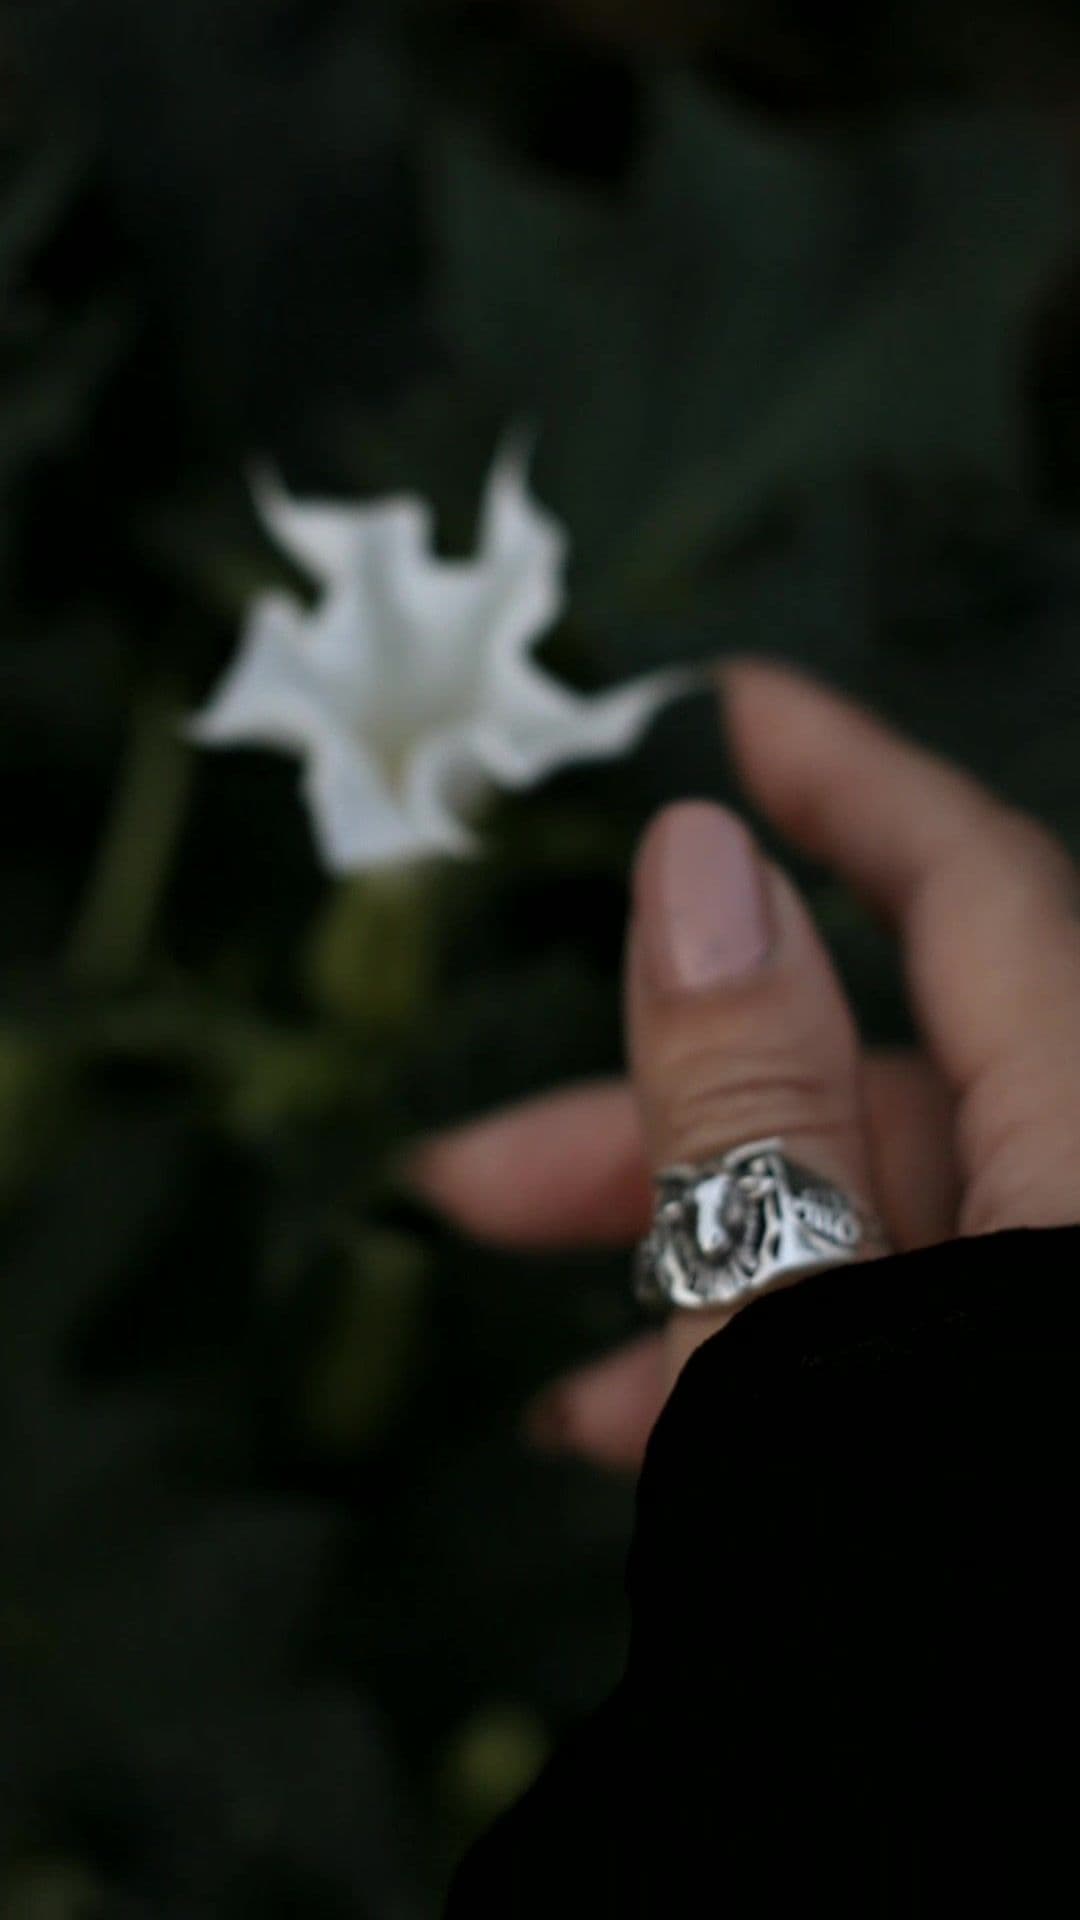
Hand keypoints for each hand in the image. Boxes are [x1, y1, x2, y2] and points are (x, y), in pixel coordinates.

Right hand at [407, 660, 1079, 1468]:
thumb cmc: (907, 1613)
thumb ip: (749, 1101)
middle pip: (886, 1083)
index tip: (733, 704)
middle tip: (482, 1168)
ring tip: (563, 1381)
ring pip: (883, 1210)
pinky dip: (777, 1330)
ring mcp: (1053, 1292)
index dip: (851, 779)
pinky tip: (646, 1424)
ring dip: (703, 1252)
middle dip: (670, 1116)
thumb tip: (699, 868)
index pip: (983, 894)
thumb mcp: (782, 1337)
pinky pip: (909, 1303)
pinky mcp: (1018, 1369)